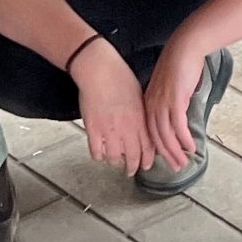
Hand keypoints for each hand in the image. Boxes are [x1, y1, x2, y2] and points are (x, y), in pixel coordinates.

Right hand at [71, 39, 154, 175]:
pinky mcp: (93, 130)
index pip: (148, 148)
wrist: (100, 72)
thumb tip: (144, 125)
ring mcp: (109, 131)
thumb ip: (142, 114)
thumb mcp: (139, 96)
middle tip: (130, 170)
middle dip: (133, 167)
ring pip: (115, 159)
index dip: (147, 160)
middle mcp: (127, 130)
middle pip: (133, 158)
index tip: (146, 164)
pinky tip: (100, 153)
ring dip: (116, 163)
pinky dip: (99, 156)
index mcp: (140, 121)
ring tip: (115, 162)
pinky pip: (96, 152)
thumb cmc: (120, 78)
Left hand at [142, 35, 213, 170]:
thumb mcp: (170, 87)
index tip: (165, 158)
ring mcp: (162, 103)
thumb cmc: (180, 64)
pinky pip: (178, 126)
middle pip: (156, 137)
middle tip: (176, 167)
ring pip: (166, 135)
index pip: (150, 130)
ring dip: (176, 151)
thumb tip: (179, 115)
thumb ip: (171, 101)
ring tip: (184, 162)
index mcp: (148, 102)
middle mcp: (152, 105)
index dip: (158, 147)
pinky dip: (184, 139)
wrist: (185, 48)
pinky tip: (191, 147)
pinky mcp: (174, 101)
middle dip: (167, 154)